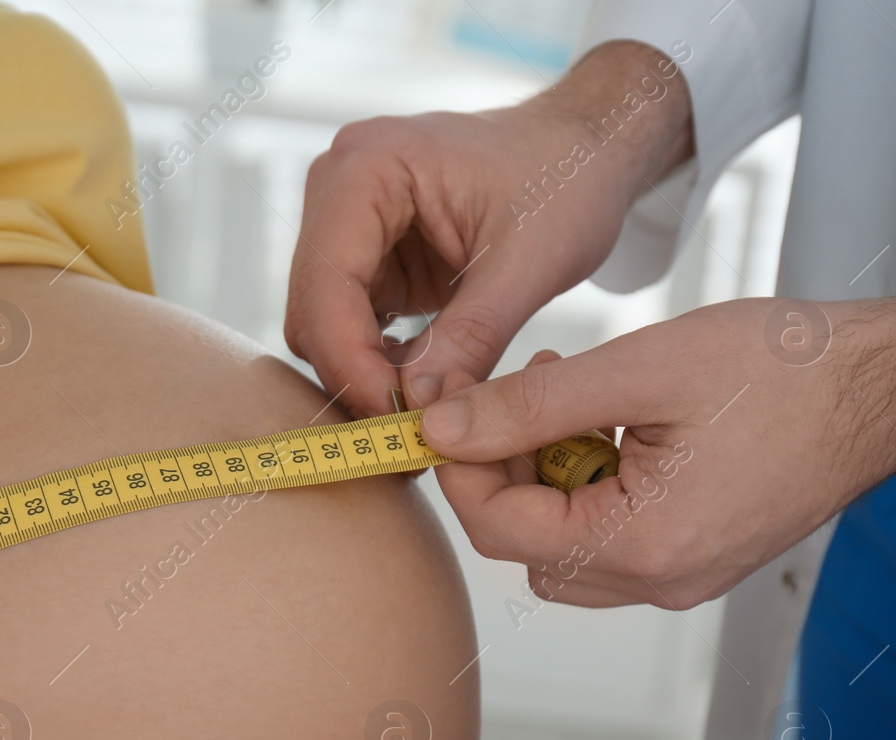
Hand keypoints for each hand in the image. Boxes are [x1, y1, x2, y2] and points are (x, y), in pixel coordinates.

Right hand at [283, 40, 692, 419]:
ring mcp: (345, 224)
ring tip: (427, 409)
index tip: (396, 418)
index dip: (350, 359)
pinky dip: (380, 362)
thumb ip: (472, 336)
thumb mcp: (531, 263)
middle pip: (312, 308)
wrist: (583, 152)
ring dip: (366, 374)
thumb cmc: (567, 179)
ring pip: (323, 326)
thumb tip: (419, 408)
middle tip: (413, 430)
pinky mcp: (365, 258)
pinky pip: (350, 327)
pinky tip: (426, 381)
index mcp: (368, 167)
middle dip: (357, 373)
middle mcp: (338, 188)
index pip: (327, 281)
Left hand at [418, 297, 895, 608]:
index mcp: (642, 545)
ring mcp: (682, 576)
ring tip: (573, 395)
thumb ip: (528, 406)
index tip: (450, 403)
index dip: (460, 463)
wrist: (886, 385)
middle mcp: (660, 581)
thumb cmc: (783, 369)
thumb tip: (441, 427)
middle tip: (523, 388)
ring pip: (562, 546)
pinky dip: (588, 485)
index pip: (498, 526)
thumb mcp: (638, 370)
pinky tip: (611, 422)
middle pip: (524, 544)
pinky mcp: (698, 556)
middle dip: (503, 465)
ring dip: (545, 473)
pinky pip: (610, 539)